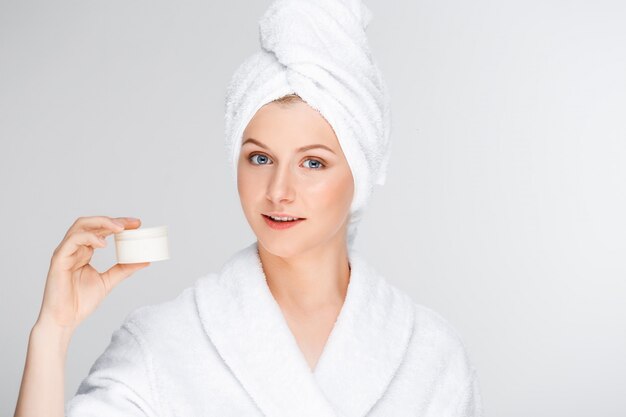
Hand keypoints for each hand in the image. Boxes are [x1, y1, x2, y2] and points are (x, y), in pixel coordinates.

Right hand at [35, 216, 150, 331]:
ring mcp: (65, 252)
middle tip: (131, 223)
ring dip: (101, 223)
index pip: (101, 230)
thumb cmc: (80, 302)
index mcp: (84, 251)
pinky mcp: (59, 259)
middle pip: (91, 223)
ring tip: (119, 228)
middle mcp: (74, 248)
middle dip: (112, 220)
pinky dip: (89, 237)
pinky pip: (73, 240)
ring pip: (80, 226)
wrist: (65, 319)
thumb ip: (124, 269)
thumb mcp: (109, 281)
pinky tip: (103, 243)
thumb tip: (145, 260)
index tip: (137, 224)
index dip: (118, 224)